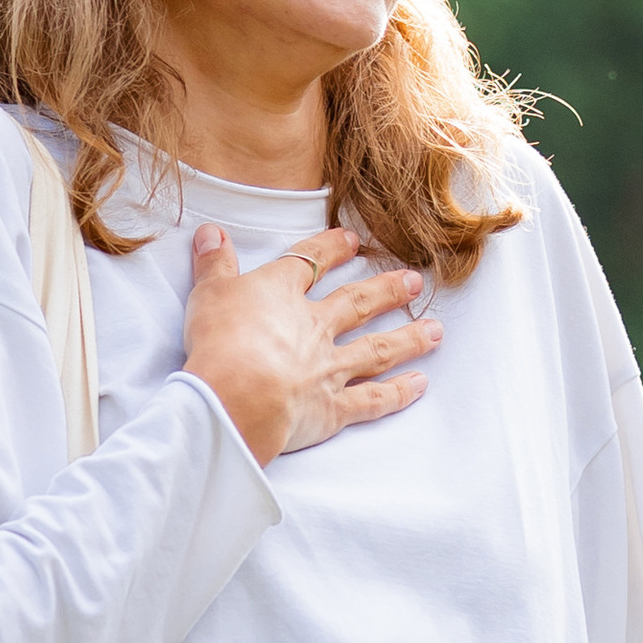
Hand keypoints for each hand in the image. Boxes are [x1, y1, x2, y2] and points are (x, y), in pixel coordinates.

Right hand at [182, 224, 441, 465]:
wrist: (238, 396)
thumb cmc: (219, 343)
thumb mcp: (207, 294)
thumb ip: (213, 263)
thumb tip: (210, 232)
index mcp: (282, 296)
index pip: (310, 263)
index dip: (330, 250)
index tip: (350, 240)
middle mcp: (314, 328)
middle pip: (357, 303)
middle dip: (386, 292)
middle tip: (414, 282)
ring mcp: (329, 368)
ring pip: (376, 350)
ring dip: (408, 339)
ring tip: (435, 330)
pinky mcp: (332, 409)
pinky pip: (372, 400)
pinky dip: (398, 394)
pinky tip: (420, 385)